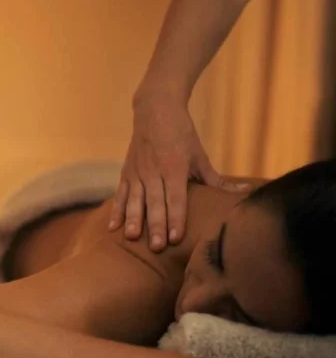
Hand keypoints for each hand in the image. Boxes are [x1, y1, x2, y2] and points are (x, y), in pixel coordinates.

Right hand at [109, 91, 245, 250]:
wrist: (154, 110)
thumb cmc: (181, 133)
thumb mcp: (199, 155)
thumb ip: (216, 180)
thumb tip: (244, 192)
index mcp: (174, 167)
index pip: (176, 198)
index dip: (176, 218)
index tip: (176, 237)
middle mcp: (153, 171)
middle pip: (155, 202)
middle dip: (155, 225)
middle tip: (157, 247)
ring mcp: (137, 172)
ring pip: (134, 200)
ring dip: (133, 220)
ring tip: (132, 238)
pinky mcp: (126, 172)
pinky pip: (120, 195)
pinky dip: (116, 211)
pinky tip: (113, 228)